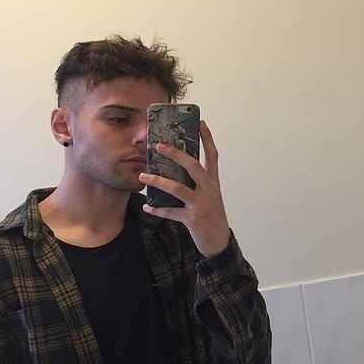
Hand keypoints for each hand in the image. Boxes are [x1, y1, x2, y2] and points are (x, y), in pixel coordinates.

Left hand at [139, 120, 230, 257]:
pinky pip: (171, 212)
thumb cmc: (211, 214)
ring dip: (159, 181)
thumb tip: (176, 167)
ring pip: (178, 188)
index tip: (200, 122)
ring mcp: (201, 204)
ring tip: (143, 176)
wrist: (219, 241)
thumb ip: (198, 181)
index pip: (212, 155)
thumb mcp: (210, 195)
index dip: (207, 138)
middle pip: (193, 166)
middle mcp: (209, 189)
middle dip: (176, 154)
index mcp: (213, 181)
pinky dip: (157, 210)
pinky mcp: (193, 219)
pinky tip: (146, 207)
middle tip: (159, 145)